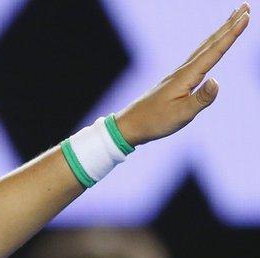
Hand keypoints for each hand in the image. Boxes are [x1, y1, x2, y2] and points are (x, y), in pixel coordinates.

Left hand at [115, 3, 249, 145]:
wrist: (130, 125)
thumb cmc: (155, 121)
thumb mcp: (181, 114)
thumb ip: (201, 99)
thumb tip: (217, 81)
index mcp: (186, 76)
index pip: (214, 51)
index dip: (231, 34)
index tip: (246, 16)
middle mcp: (183, 70)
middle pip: (210, 43)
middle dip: (229, 25)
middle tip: (245, 7)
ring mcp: (179, 74)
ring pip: (204, 47)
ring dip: (220, 32)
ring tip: (232, 19)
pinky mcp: (176, 80)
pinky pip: (198, 57)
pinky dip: (209, 46)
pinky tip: (210, 46)